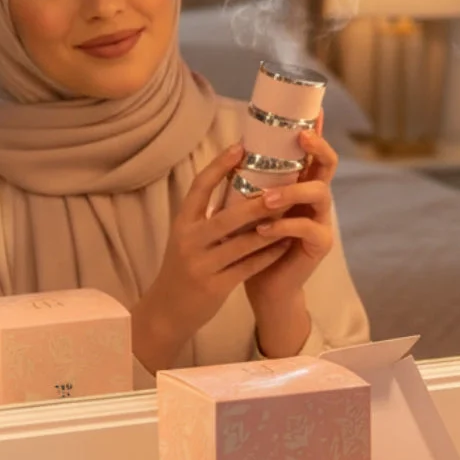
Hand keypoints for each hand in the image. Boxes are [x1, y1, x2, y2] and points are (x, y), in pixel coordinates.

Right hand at [132, 144, 293, 372]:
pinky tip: (287, 243)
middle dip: (258, 203)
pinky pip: (249, 267)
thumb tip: (238, 182)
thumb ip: (208, 215)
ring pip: (243, 243)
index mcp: (182, 223)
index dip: (219, 166)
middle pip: (228, 216)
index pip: (199, 187)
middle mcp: (190, 241)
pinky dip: (269, 255)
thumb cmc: (184, 267)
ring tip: (293, 214)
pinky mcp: (215, 286)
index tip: (240, 147)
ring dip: (271, 229)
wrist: (167, 312)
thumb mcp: (187, 237)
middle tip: (283, 187)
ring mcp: (202, 265)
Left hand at [245, 125, 338, 353]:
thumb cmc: (253, 243)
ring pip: (320, 194)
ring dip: (292, 192)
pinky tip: (263, 230)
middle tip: (301, 138)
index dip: (316, 130)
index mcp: (300, 185)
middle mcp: (316, 199)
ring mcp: (321, 220)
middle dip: (317, 148)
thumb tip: (236, 147)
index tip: (314, 110)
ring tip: (265, 199)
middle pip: (328, 165)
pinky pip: (307, 228)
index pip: (312, 152)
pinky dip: (284, 227)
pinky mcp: (319, 244)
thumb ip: (252, 182)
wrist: (262, 284)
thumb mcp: (249, 207)